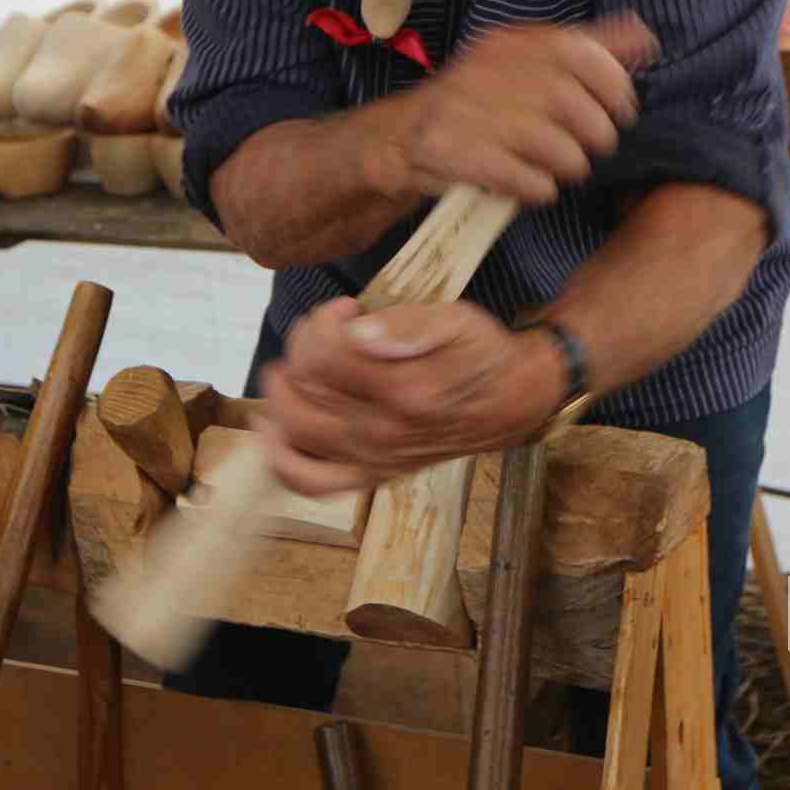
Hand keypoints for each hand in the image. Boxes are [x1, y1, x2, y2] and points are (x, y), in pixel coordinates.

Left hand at [256, 297, 564, 495]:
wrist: (515, 402)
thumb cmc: (482, 355)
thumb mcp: (456, 320)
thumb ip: (407, 324)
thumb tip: (356, 332)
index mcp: (404, 391)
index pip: (324, 356)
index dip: (323, 322)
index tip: (347, 309)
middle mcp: (384, 432)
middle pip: (304, 388)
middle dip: (302, 347)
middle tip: (327, 330)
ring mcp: (374, 459)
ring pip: (295, 432)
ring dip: (281, 395)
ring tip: (292, 370)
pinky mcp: (371, 475)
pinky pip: (310, 480)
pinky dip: (282, 458)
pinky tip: (274, 428)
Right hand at [366, 14, 658, 205]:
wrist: (400, 138)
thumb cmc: (479, 103)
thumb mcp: (525, 63)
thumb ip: (586, 49)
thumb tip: (644, 37)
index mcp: (509, 44)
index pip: (578, 52)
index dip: (612, 84)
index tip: (622, 109)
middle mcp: (486, 70)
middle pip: (570, 104)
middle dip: (595, 135)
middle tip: (592, 148)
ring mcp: (465, 111)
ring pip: (552, 147)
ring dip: (569, 166)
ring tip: (560, 170)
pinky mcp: (451, 152)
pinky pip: (521, 179)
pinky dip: (539, 189)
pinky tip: (533, 187)